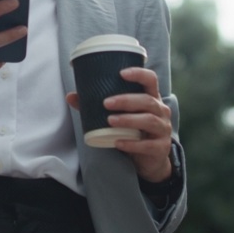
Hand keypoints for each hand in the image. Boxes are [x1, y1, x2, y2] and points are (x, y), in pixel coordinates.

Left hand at [64, 67, 173, 182]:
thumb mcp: (121, 116)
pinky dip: (131, 144)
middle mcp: (161, 111)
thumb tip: (70, 96)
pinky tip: (117, 142)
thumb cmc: (134, 131)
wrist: (149, 160)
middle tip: (106, 103)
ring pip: (149, 120)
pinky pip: (147, 145)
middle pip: (147, 101)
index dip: (138, 74)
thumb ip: (96, 107)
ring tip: (110, 121)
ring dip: (128, 120)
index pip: (151, 80)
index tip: (121, 73)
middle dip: (126, 100)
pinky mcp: (160, 147)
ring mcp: (163, 129)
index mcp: (151, 98)